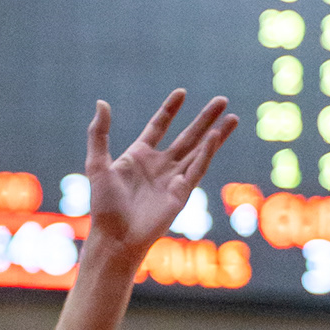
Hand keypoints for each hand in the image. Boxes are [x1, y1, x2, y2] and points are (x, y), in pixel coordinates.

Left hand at [80, 89, 237, 266]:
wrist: (115, 237)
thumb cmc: (103, 205)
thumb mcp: (97, 164)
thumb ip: (99, 134)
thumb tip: (101, 103)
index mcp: (139, 156)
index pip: (158, 126)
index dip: (170, 110)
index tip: (182, 93)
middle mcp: (159, 166)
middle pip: (187, 136)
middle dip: (204, 118)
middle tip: (222, 100)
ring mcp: (173, 179)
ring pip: (199, 151)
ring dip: (216, 134)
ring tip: (232, 117)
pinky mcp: (182, 194)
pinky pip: (197, 169)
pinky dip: (206, 153)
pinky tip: (215, 137)